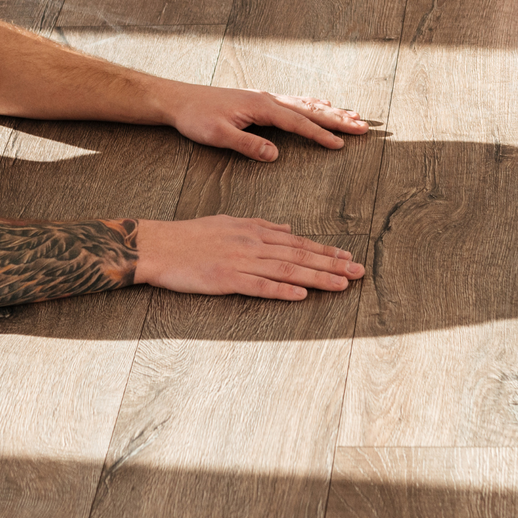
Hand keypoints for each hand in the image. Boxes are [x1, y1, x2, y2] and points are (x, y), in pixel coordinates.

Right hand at [132, 216, 363, 299]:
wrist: (158, 245)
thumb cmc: (190, 236)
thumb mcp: (229, 222)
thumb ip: (260, 225)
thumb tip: (288, 229)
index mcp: (254, 230)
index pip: (298, 242)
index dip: (325, 251)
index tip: (347, 257)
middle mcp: (252, 243)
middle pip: (300, 255)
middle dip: (332, 264)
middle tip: (359, 271)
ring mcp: (240, 261)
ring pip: (287, 269)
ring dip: (318, 277)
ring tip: (342, 284)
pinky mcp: (226, 279)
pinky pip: (259, 286)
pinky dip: (282, 290)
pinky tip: (301, 295)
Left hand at [162, 84, 370, 160]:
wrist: (178, 100)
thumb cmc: (196, 118)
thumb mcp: (218, 136)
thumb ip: (247, 145)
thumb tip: (275, 155)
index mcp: (261, 107)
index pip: (298, 123)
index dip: (320, 134)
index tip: (341, 144)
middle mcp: (267, 99)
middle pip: (310, 109)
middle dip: (337, 119)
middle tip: (363, 127)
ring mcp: (264, 98)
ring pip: (305, 104)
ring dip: (330, 111)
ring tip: (352, 116)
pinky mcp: (258, 101)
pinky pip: (294, 102)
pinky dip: (312, 105)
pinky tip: (320, 105)